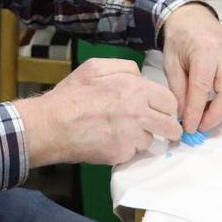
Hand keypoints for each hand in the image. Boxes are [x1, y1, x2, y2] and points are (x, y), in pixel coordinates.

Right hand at [15, 58, 180, 166]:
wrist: (51, 125)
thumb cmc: (72, 94)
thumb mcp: (96, 67)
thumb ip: (126, 68)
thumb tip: (142, 77)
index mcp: (136, 88)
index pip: (170, 101)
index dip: (165, 107)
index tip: (161, 112)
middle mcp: (139, 112)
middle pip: (170, 125)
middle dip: (167, 128)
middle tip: (160, 129)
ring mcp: (131, 136)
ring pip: (151, 140)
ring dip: (142, 138)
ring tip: (122, 133)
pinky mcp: (121, 154)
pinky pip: (133, 153)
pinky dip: (126, 150)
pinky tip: (111, 141)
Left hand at [160, 3, 221, 133]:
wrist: (195, 19)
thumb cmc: (180, 39)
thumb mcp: (171, 62)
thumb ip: (178, 88)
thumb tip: (183, 115)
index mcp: (205, 50)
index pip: (202, 86)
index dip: (196, 111)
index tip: (188, 128)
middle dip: (215, 116)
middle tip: (199, 127)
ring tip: (203, 121)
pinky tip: (211, 109)